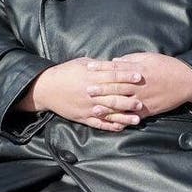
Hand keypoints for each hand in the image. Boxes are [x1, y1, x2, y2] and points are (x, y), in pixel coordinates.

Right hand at [21, 58, 144, 130]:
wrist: (47, 88)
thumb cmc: (65, 72)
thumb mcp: (82, 63)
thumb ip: (99, 65)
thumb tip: (115, 63)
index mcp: (91, 77)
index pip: (113, 76)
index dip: (127, 76)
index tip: (140, 76)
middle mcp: (91, 93)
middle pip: (114, 96)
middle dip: (130, 98)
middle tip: (144, 100)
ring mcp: (87, 107)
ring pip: (109, 113)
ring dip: (124, 116)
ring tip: (137, 119)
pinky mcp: (83, 117)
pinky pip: (98, 123)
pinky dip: (110, 126)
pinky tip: (120, 128)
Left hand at [91, 53, 191, 119]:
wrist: (186, 82)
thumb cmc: (167, 66)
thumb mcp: (149, 57)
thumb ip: (131, 59)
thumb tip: (115, 61)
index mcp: (137, 70)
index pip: (115, 68)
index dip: (101, 68)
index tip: (88, 67)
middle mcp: (138, 85)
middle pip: (115, 87)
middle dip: (100, 88)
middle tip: (85, 90)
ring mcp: (143, 99)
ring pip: (122, 103)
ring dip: (107, 106)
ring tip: (95, 108)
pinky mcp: (148, 110)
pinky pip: (132, 116)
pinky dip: (122, 119)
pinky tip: (112, 122)